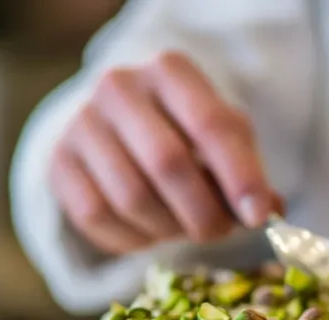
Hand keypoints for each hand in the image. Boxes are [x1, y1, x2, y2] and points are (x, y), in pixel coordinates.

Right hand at [49, 51, 279, 254]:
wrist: (115, 127)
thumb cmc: (182, 133)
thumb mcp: (222, 140)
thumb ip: (247, 173)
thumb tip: (269, 213)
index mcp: (170, 71)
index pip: (211, 125)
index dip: (239, 177)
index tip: (257, 218)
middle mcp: (119, 88)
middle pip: (168, 164)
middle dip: (203, 213)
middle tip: (220, 232)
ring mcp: (82, 124)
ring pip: (132, 198)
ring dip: (168, 229)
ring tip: (184, 228)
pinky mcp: (59, 164)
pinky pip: (98, 217)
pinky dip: (133, 238)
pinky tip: (149, 231)